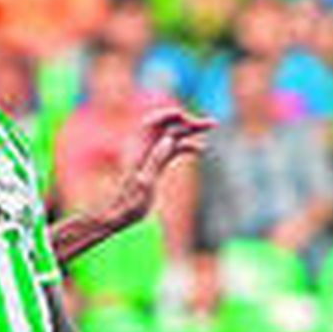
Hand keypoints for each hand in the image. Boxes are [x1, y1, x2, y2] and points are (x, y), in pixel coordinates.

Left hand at [104, 108, 214, 229]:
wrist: (120, 216)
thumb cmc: (130, 202)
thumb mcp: (144, 182)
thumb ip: (156, 160)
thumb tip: (170, 139)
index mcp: (139, 148)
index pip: (153, 121)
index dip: (170, 115)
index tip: (188, 118)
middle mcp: (145, 149)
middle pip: (167, 126)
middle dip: (188, 121)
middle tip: (212, 124)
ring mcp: (151, 156)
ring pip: (173, 136)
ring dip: (192, 130)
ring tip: (212, 126)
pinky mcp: (156, 166)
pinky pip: (173, 150)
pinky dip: (187, 146)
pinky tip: (201, 149)